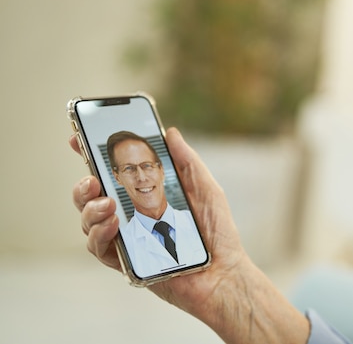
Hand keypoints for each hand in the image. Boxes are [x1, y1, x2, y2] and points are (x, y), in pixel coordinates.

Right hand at [70, 127, 308, 342]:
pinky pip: (99, 248)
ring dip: (90, 209)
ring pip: (88, 221)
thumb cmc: (217, 231)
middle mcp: (131, 214)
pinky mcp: (125, 262)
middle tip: (92, 179)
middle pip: (92, 197)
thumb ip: (187, 161)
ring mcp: (126, 238)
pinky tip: (114, 224)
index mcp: (146, 194)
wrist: (223, 271)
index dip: (91, 156)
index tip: (77, 139)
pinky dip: (100, 233)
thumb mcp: (205, 188)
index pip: (113, 173)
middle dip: (83, 185)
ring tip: (108, 204)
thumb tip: (170, 132)